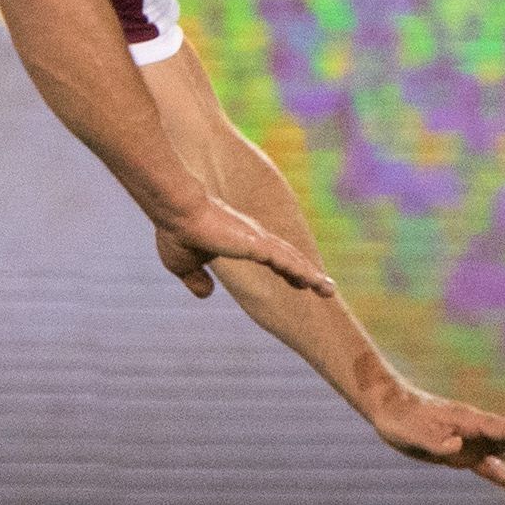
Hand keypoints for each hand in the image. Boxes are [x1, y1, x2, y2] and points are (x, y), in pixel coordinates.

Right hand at [155, 194, 335, 297]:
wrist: (175, 210)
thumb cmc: (176, 231)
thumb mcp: (183, 264)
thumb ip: (195, 279)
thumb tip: (206, 294)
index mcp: (237, 239)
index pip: (269, 256)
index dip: (285, 269)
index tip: (299, 280)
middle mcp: (252, 236)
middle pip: (287, 256)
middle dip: (305, 272)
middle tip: (323, 286)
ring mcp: (257, 239)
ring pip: (292, 260)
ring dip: (311, 275)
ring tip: (329, 291)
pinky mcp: (257, 244)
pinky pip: (287, 262)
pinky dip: (304, 273)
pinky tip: (316, 283)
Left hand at [364, 381, 504, 493]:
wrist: (387, 408)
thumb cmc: (398, 418)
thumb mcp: (411, 432)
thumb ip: (435, 441)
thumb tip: (457, 446)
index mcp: (466, 421)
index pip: (502, 429)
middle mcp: (475, 430)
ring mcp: (472, 441)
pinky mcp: (463, 453)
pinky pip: (490, 466)